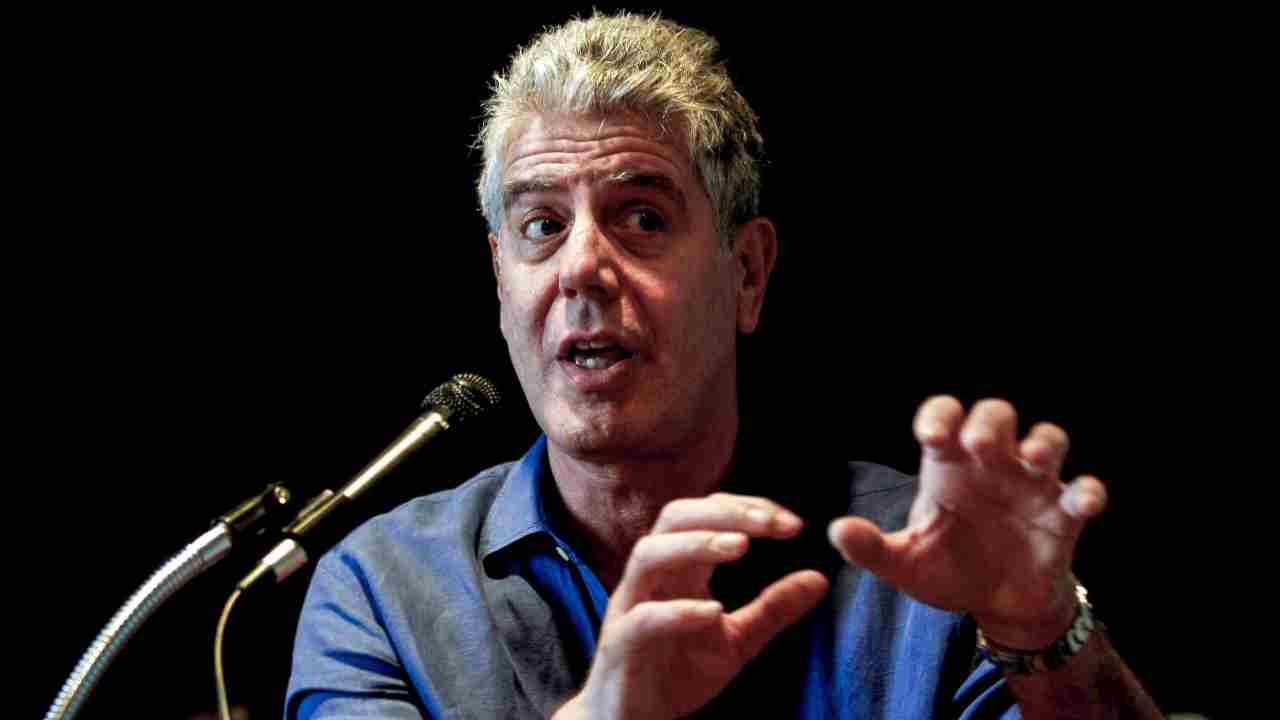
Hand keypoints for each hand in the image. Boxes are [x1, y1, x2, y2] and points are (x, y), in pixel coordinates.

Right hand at [556, 494, 828, 719]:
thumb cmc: (679, 674)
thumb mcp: (737, 641)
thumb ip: (772, 608)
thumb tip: (820, 577)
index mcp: (678, 569)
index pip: (706, 514)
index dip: (747, 509)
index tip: (793, 524)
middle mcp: (652, 578)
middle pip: (676, 517)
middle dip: (725, 513)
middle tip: (772, 523)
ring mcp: (631, 608)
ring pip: (649, 554)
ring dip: (695, 544)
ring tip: (740, 547)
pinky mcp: (620, 645)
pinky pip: (643, 618)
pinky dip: (677, 610)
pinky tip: (714, 610)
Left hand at [828, 397, 1105, 648]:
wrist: (997, 605)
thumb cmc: (948, 570)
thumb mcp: (905, 563)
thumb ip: (871, 548)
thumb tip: (836, 530)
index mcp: (948, 467)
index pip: (944, 419)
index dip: (939, 417)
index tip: (930, 436)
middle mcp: (991, 465)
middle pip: (996, 415)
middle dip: (989, 422)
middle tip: (978, 445)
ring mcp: (1032, 485)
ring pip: (1047, 439)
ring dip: (1043, 443)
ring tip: (1032, 460)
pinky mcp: (1065, 515)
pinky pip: (1084, 491)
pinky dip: (1088, 492)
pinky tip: (1082, 502)